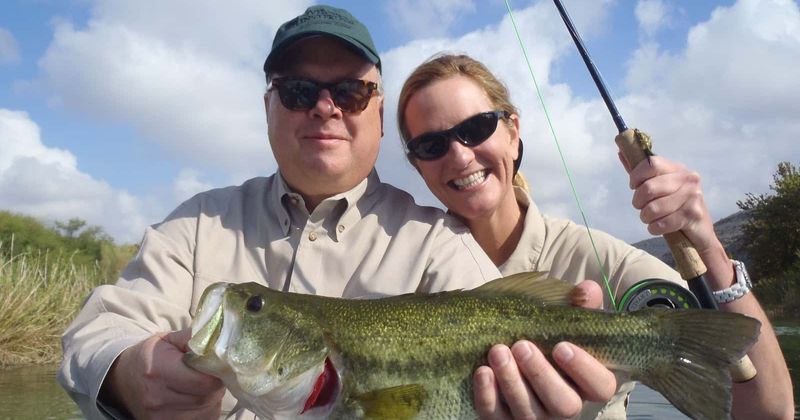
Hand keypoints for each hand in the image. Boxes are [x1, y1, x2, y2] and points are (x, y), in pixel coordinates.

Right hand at [103, 328, 224, 419]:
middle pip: (207, 396)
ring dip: (210, 397)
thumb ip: (194, 337)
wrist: (124, 380)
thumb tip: (219, 336)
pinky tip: (194, 397)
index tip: (216, 363)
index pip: (204, 380)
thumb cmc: (150, 357)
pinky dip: (204, 409)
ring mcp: (161, 417)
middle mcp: (158, 398)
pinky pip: (201, 419)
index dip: (216, 371)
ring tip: (199, 384)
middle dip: (215, 383)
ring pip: (206, 409)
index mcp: (159, 371)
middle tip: (209, 372)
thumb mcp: (168, 339)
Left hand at [472, 280, 615, 418]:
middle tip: (521, 345)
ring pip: (528, 412)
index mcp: (587, 383)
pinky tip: (482, 372)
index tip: (561, 346)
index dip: (584, 369)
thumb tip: (587, 289)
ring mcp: (535, 418)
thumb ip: (580, 304)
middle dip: (540, 375)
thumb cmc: (546, 336)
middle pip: (563, 405)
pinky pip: (497, 418)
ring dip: (511, 382)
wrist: (511, 349)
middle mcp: (564, 406)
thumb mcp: (564, 319)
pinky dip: (487, 396)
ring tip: (497, 351)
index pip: (600, 386)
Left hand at [622, 154, 716, 253]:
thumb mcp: (659, 186)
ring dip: (646, 217)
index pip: (651, 163)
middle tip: (642, 207)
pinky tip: (659, 226)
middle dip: (638, 202)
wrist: (700, 229)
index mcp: (677, 168)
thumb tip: (622, 152)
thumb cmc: (675, 205)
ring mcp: (693, 197)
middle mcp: (688, 179)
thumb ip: (641, 171)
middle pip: (648, 188)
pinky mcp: (693, 215)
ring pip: (653, 208)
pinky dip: (654, 228)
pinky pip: (661, 224)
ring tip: (651, 218)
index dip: (636, 176)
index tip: (634, 186)